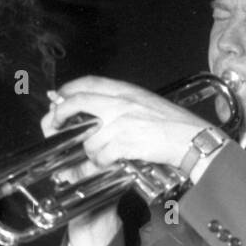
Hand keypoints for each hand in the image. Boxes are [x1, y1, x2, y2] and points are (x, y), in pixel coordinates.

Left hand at [43, 77, 201, 173]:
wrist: (192, 138)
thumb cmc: (173, 124)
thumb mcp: (145, 104)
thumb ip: (120, 104)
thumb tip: (96, 111)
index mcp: (126, 90)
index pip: (89, 83)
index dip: (68, 90)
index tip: (58, 98)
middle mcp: (121, 102)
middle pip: (77, 103)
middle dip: (60, 115)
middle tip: (54, 126)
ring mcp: (121, 121)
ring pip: (88, 138)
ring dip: (90, 151)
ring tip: (101, 156)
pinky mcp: (124, 141)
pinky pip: (101, 155)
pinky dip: (102, 163)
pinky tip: (112, 162)